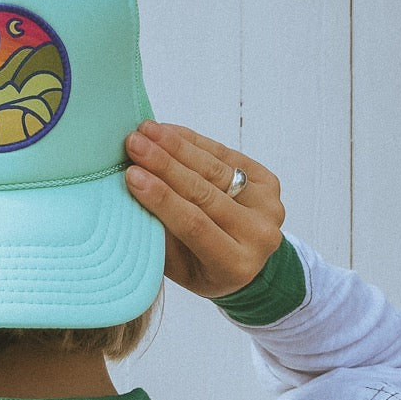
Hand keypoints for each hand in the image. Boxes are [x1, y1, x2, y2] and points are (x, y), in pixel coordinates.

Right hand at [124, 122, 285, 298]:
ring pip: (215, 169)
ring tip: (146, 131)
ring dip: (176, 146)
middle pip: (205, 192)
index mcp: (235, 264)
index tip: (131, 175)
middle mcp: (259, 235)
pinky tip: (168, 131)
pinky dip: (195, 141)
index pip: (194, 224)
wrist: (248, 266)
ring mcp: (268, 206)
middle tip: (134, 143)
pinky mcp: (270, 183)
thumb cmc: (202, 269)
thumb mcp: (178, 267)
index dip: (162, 198)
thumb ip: (161, 236)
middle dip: (164, 164)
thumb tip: (130, 195)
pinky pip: (227, 156)